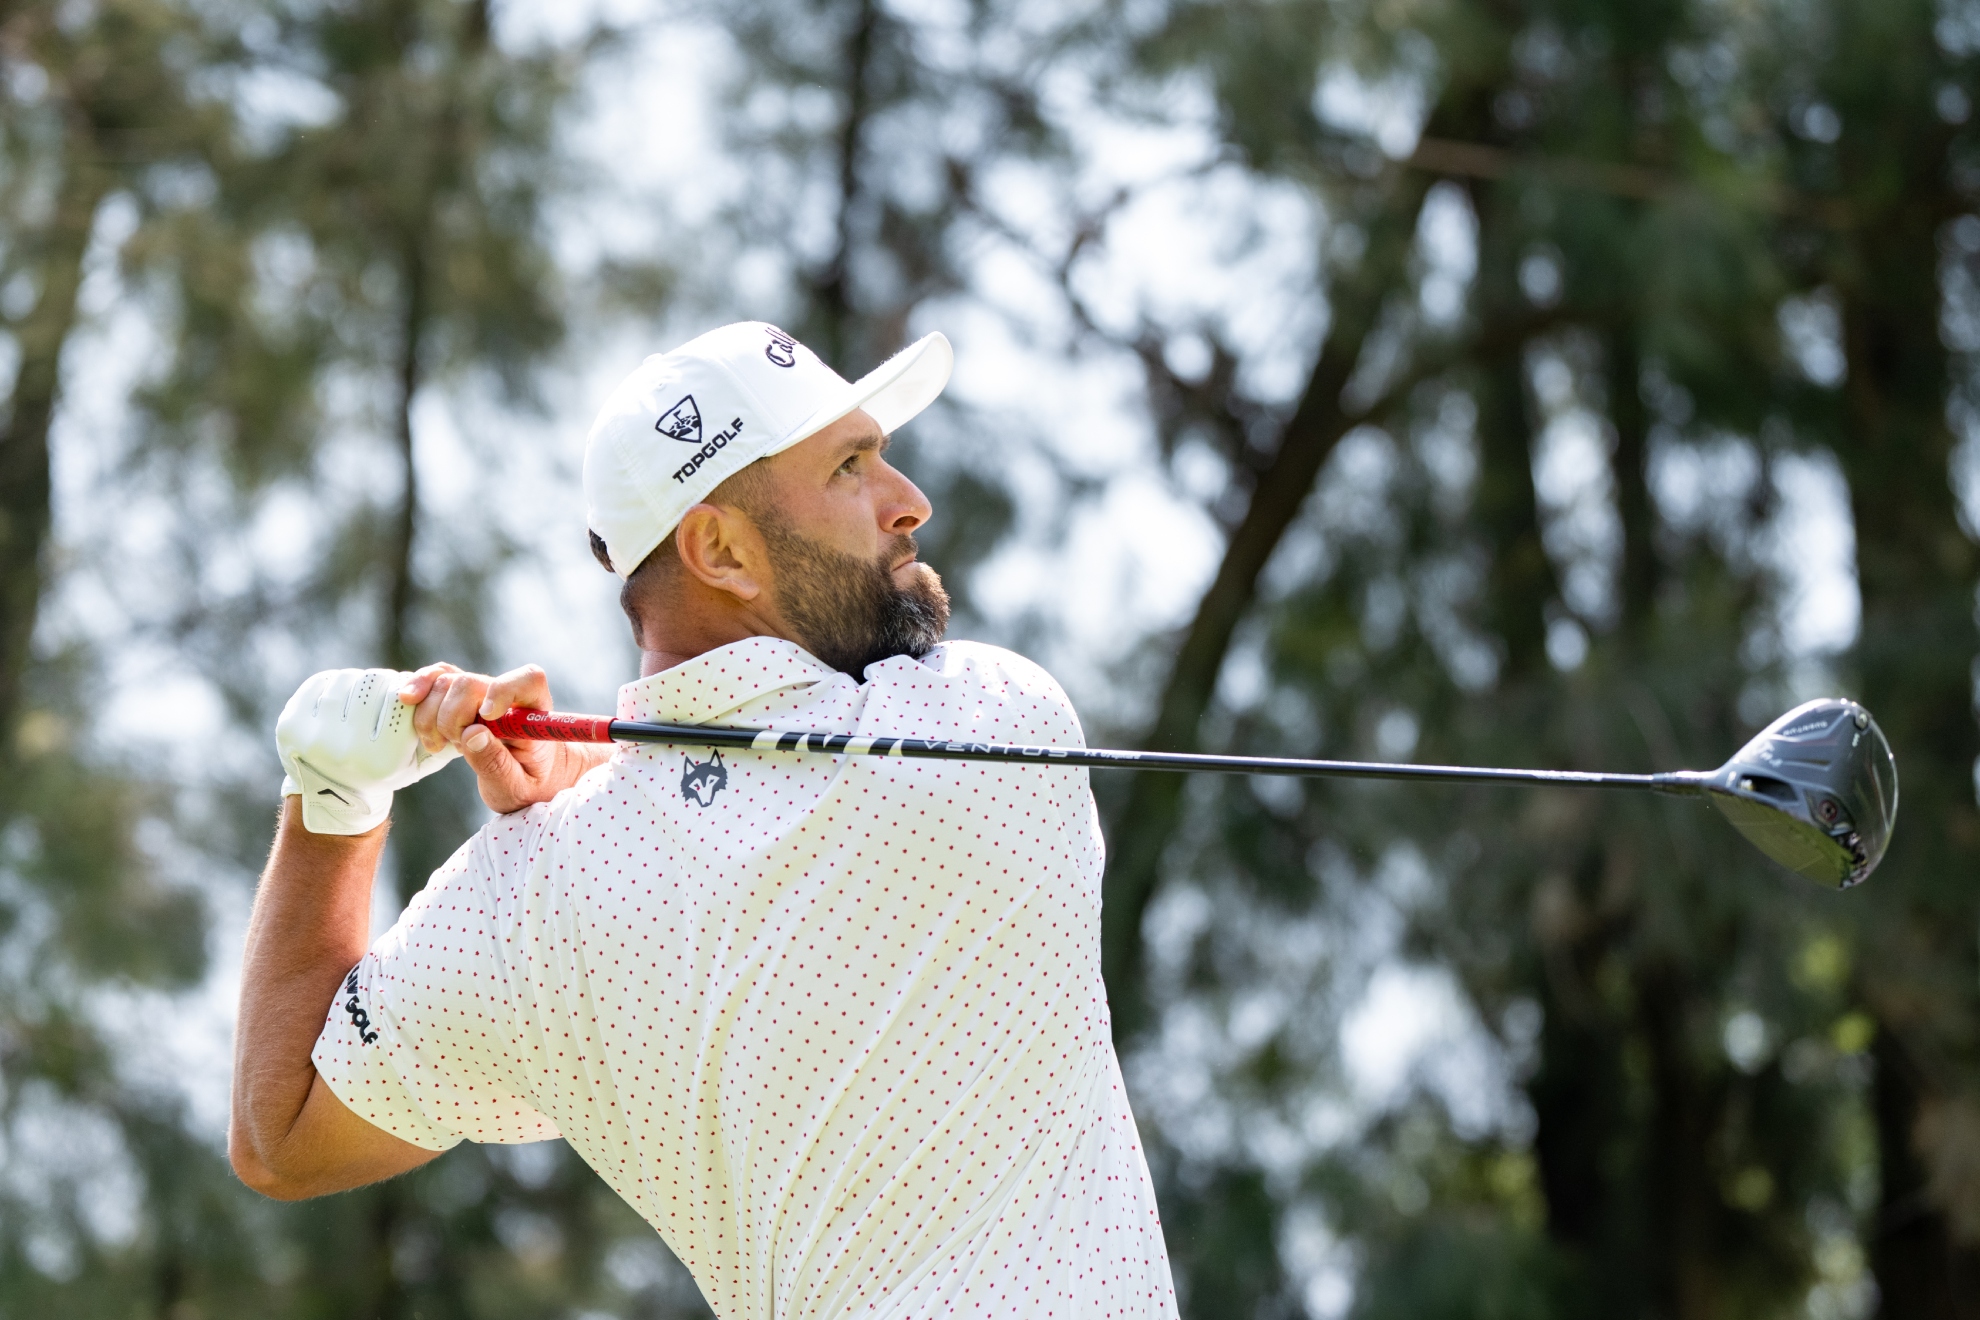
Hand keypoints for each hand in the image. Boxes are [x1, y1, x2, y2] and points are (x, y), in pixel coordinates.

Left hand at [277, 669, 460, 834]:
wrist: (334, 795)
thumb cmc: (388, 771)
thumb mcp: (424, 760)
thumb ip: (446, 734)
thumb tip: (476, 712)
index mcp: (380, 760)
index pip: (403, 702)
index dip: (413, 692)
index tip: (412, 695)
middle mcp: (344, 751)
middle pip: (375, 686)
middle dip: (386, 684)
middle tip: (389, 690)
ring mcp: (312, 738)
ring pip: (348, 681)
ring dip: (361, 681)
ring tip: (367, 692)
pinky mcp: (289, 727)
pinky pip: (319, 686)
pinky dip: (333, 684)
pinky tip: (341, 694)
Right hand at [397, 663, 609, 813]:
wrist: (525, 778)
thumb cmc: (527, 783)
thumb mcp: (515, 787)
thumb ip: (496, 764)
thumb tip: (472, 734)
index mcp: (534, 713)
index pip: (528, 680)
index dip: (502, 690)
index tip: (487, 716)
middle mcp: (508, 694)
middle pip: (470, 683)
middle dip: (452, 718)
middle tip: (456, 748)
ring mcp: (482, 691)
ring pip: (446, 680)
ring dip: (431, 715)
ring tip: (441, 744)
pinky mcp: (459, 694)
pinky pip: (436, 677)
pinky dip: (418, 686)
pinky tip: (408, 701)